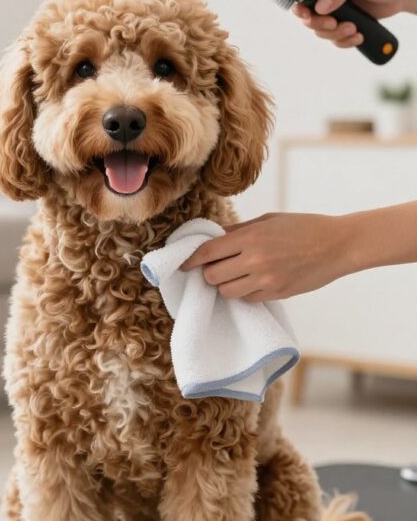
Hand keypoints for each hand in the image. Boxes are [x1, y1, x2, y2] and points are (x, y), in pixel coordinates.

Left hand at [179, 212, 348, 301]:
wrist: (337, 246)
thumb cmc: (303, 227)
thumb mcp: (268, 220)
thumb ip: (238, 231)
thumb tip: (211, 237)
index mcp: (250, 238)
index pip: (207, 252)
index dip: (190, 260)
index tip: (182, 264)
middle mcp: (255, 261)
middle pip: (212, 276)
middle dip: (209, 273)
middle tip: (215, 267)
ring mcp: (266, 281)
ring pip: (226, 292)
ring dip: (225, 285)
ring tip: (234, 275)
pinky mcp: (276, 294)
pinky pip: (247, 299)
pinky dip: (244, 293)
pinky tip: (253, 282)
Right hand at [292, 0, 416, 48]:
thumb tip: (319, 7)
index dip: (300, 3)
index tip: (306, 15)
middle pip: (308, 13)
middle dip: (320, 23)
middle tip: (334, 24)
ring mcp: (334, 4)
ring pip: (320, 28)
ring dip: (335, 34)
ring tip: (353, 29)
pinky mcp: (343, 18)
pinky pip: (334, 36)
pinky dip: (344, 40)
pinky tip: (358, 35)